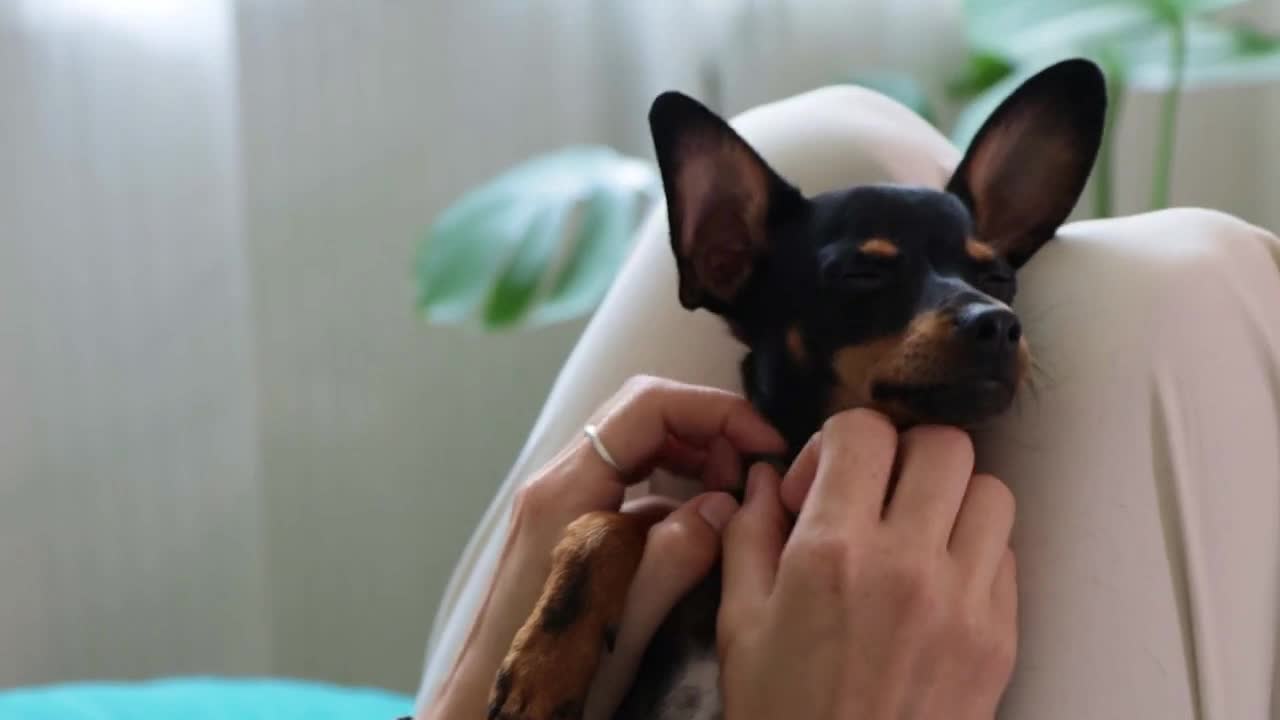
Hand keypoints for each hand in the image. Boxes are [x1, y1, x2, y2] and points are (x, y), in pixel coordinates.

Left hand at [427, 376, 783, 719]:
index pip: (649, 404)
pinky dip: (672, 493)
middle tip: (751, 475)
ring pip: (637, 447)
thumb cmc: (549, 672)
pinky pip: (627, 486)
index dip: (717, 411)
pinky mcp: (567, 526)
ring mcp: (560, 502)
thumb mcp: (627, 618)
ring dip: (692, 459)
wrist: (487, 708)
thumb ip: (679, 553)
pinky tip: (698, 533)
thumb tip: (725, 505)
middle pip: (642, 414)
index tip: (765, 444)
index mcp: (568, 490)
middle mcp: (558, 482)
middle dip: (707, 430)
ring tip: (732, 500)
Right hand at [718, 409, 1017, 719]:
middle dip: (901, 456)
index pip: (862, 431)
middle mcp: (908, 565)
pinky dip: (975, 552)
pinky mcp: (1000, 638)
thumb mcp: (738, 624)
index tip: (818, 482)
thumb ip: (748, 535)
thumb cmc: (783, 714)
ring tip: (913, 532)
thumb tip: (763, 480)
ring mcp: (965, 602)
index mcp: (833, 552)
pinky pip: (1007, 557)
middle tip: (874, 493)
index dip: (835, 443)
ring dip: (950, 498)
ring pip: (991, 492)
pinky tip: (937, 581)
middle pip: (942, 445)